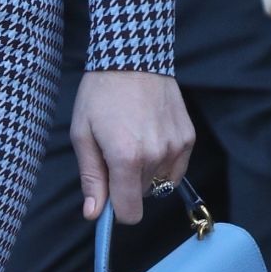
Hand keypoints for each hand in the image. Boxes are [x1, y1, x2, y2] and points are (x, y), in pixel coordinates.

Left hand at [70, 70, 193, 224]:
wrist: (131, 57)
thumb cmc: (100, 93)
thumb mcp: (82, 133)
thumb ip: (91, 177)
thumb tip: (94, 214)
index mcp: (126, 158)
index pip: (130, 213)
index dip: (117, 209)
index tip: (108, 192)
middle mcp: (156, 156)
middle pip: (142, 195)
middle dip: (127, 181)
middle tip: (115, 148)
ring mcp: (176, 147)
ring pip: (159, 182)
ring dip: (145, 170)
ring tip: (133, 137)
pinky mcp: (188, 138)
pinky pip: (175, 168)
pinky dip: (162, 160)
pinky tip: (150, 134)